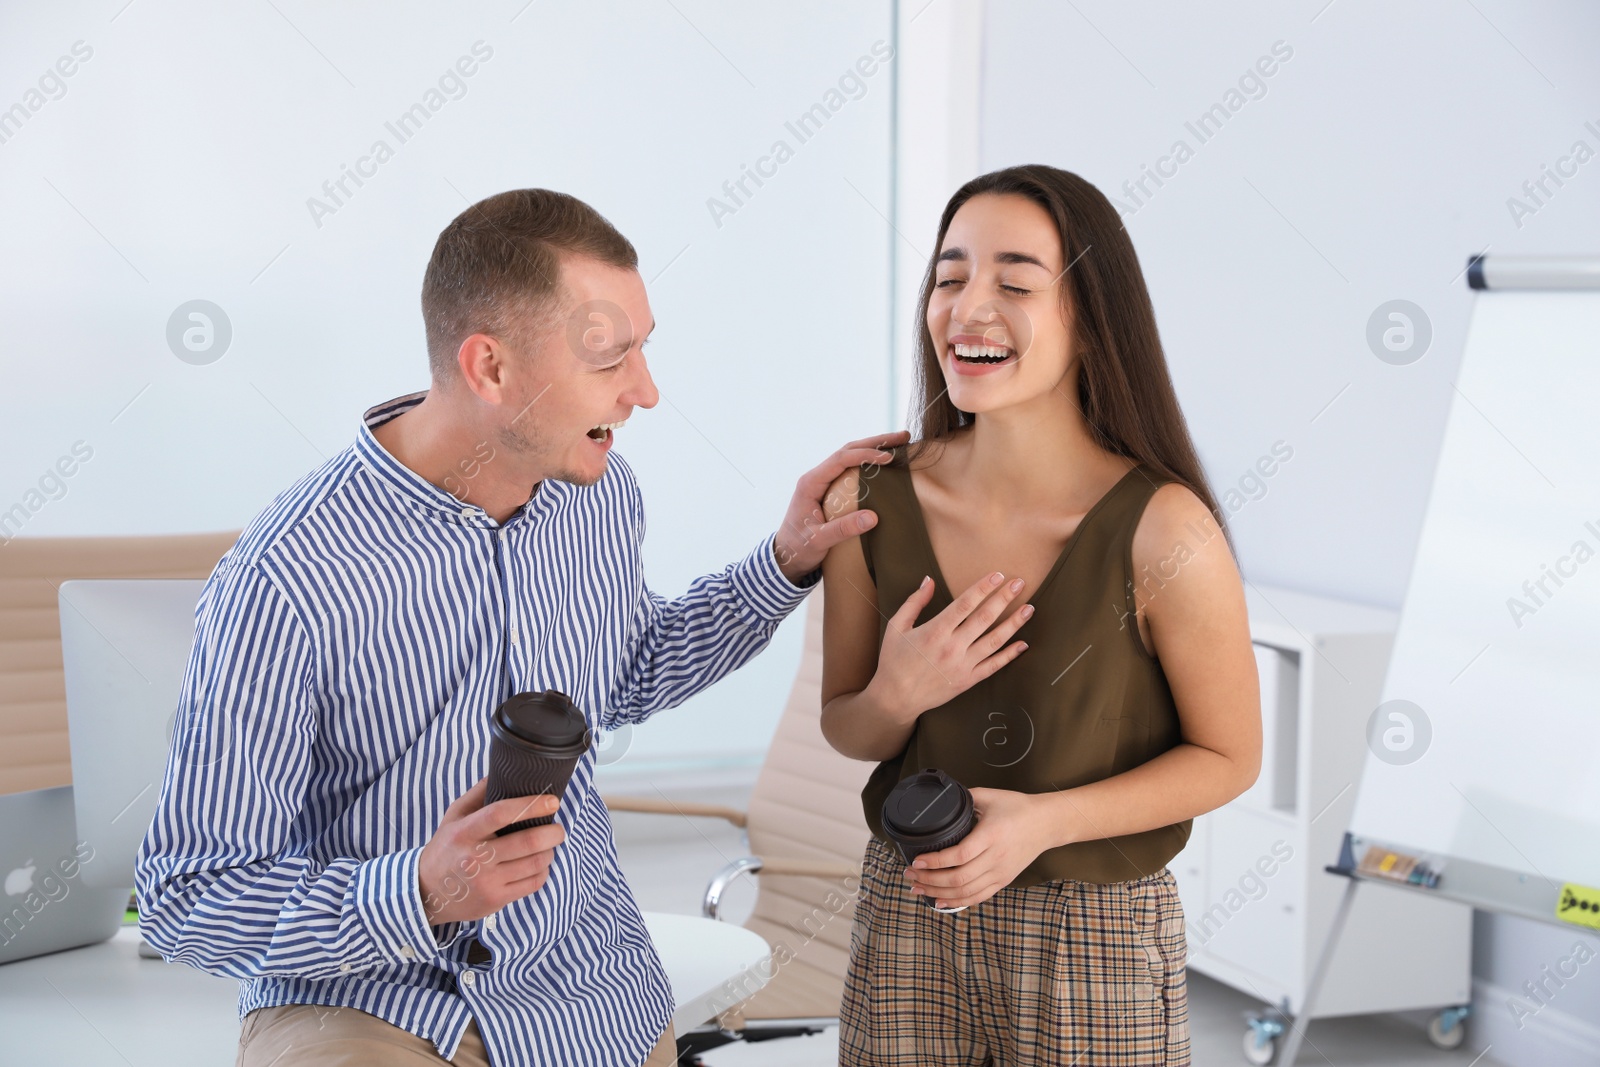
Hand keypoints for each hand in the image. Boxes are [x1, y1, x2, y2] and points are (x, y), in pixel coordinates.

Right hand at [417, 778, 566, 925]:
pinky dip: (543, 870)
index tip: (552, 801)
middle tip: (558, 827)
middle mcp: (476, 858)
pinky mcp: (495, 900)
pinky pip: (533, 883)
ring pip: (535, 863)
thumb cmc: (445, 848)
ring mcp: (487, 882)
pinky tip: (539, 863)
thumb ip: (477, 794)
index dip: (531, 805)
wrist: (427, 892)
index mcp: (465, 832)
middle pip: (527, 842)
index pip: (501, 814)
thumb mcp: (453, 817)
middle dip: (553, 832)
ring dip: (550, 851)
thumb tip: (503, 773)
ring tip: (549, 845)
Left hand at [772, 430, 910, 582]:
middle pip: (848, 450)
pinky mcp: (830, 489)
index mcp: (811, 483)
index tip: (888, 458)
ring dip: (874, 448)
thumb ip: (843, 529)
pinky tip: (885, 463)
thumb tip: (873, 517)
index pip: (841, 459)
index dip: (865, 455)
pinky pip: (850, 469)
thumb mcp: (819, 541)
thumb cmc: (798, 548)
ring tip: (900, 444)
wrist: (785, 556)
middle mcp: (816, 477)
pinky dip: (869, 462)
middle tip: (903, 438)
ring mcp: (823, 482)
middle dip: (876, 442)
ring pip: (850, 456)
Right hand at [868, 571, 1031, 721]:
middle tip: (1020, 583)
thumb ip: (914, 602)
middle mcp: (952, 647)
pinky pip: (993, 666)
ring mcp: (962, 665)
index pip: (965, 604)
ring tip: (1029, 609)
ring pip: (994, 641)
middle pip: (984, 618)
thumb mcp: (896, 627)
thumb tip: (928, 580)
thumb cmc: (894, 660)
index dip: (983, 588)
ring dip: (1013, 624)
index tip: (998, 575)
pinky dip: (1010, 655)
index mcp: (935, 631)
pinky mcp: (968, 680)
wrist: (896, 698)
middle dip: (1004, 599)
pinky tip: (1023, 643)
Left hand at [904, 788, 1050, 909]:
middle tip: (909, 876)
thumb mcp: (990, 796)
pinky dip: (957, 902)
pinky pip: (977, 897)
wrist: (1047, 823)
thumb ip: (964, 798)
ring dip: (938, 892)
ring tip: (917, 888)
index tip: (916, 860)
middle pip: (958, 878)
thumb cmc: (1018, 807)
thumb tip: (940, 800)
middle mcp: (996, 858)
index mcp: (990, 836)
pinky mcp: (1003, 881)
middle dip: (929, 880)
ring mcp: (1000, 873)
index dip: (934, 861)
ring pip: (965, 891)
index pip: (958, 855)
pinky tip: (939, 901)